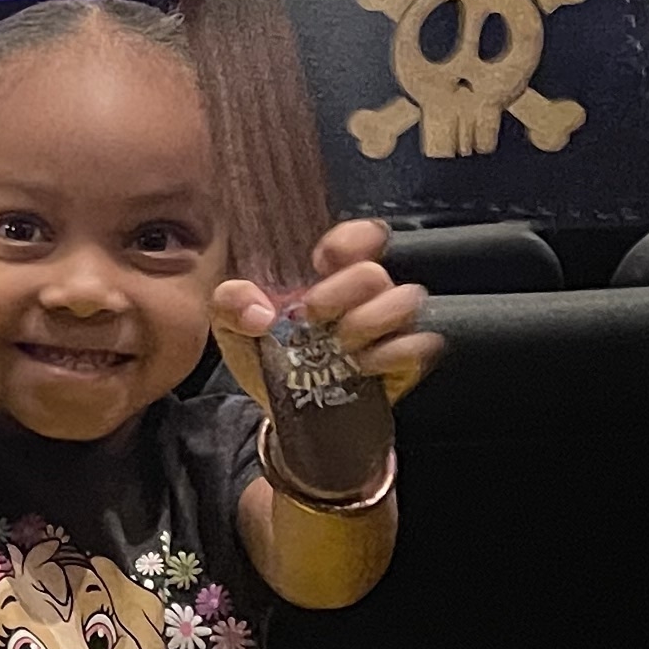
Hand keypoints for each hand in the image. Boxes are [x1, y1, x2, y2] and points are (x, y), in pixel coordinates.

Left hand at [211, 216, 441, 407]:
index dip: (349, 240)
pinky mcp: (404, 359)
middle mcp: (365, 293)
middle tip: (311, 314)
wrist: (284, 411)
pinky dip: (389, 355)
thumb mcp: (233, 327)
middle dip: (341, 291)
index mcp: (330, 273)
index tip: (320, 262)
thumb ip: (230, 303)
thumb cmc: (266, 355)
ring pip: (405, 300)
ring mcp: (389, 325)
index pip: (361, 236)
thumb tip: (258, 311)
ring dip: (368, 320)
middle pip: (374, 272)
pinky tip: (360, 365)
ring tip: (338, 343)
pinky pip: (417, 345)